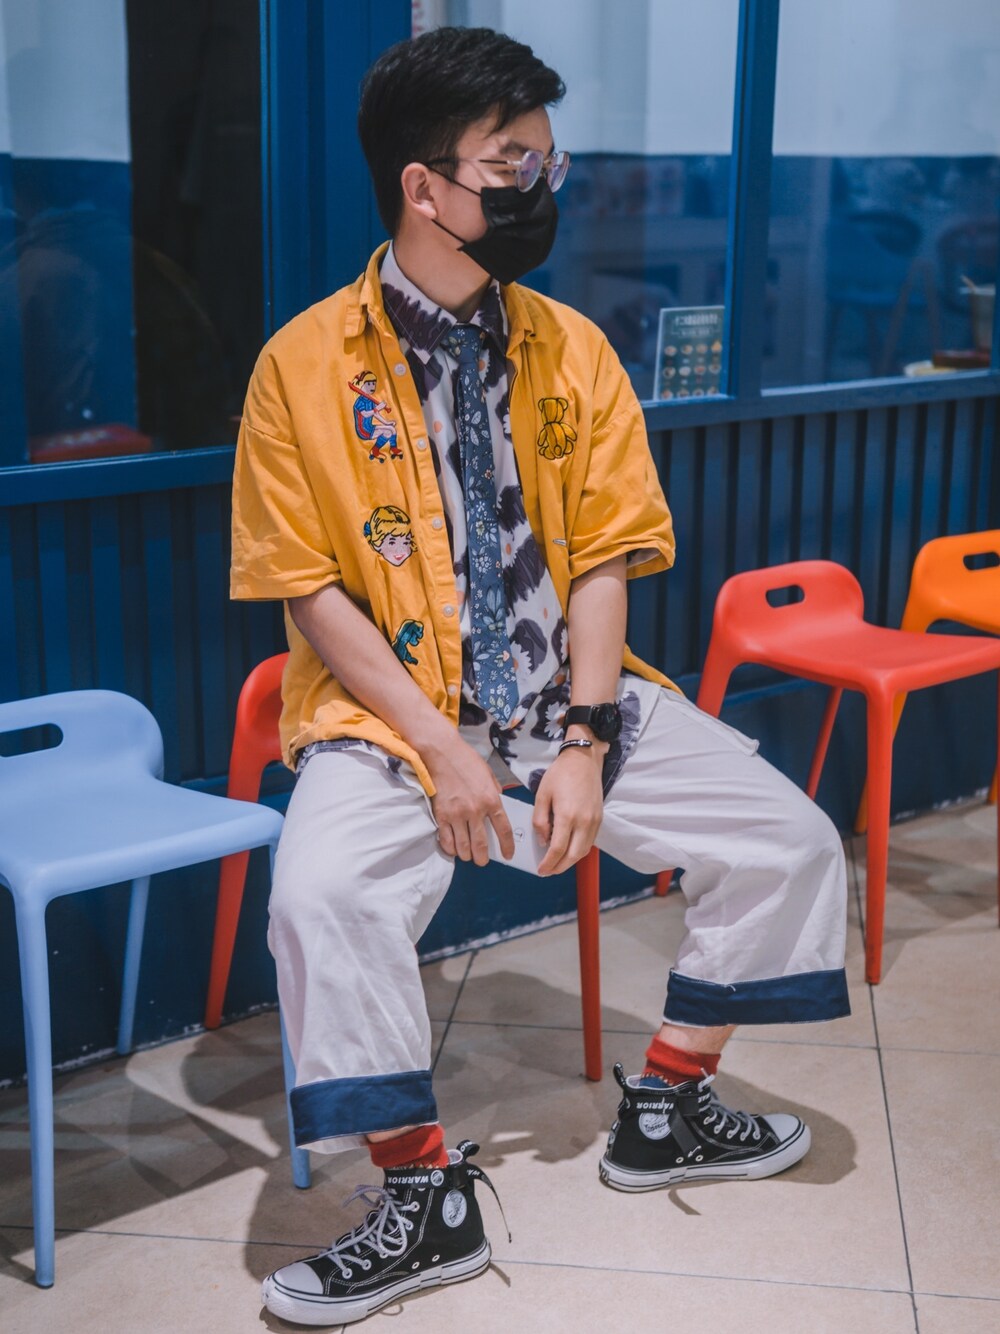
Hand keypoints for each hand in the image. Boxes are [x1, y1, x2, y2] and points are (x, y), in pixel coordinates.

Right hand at [423, 732, 514, 865]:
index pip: (504, 830)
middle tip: (483, 860)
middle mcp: (475, 810)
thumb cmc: (467, 761)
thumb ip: (495, 794)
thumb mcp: (489, 775)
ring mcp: (457, 815)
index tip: (508, 855)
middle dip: (483, 858)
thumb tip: (497, 809)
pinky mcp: (441, 815)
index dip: (507, 846)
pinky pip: (446, 840)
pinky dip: (451, 849)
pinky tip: (454, 848)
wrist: (442, 753)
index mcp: (491, 799)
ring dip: (467, 855)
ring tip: (468, 855)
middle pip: (481, 845)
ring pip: (463, 847)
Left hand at [533, 744, 605, 875]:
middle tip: (548, 871)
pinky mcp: (599, 819)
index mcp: (567, 815)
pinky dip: (579, 849)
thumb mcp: (542, 795)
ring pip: (584, 851)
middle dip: (560, 867)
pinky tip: (568, 848)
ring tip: (557, 863)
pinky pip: (590, 841)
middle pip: (573, 856)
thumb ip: (540, 820)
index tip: (541, 870)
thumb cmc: (561, 774)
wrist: (583, 760)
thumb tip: (543, 840)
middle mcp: (584, 821)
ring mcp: (594, 821)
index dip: (548, 863)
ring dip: (570, 861)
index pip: (558, 849)